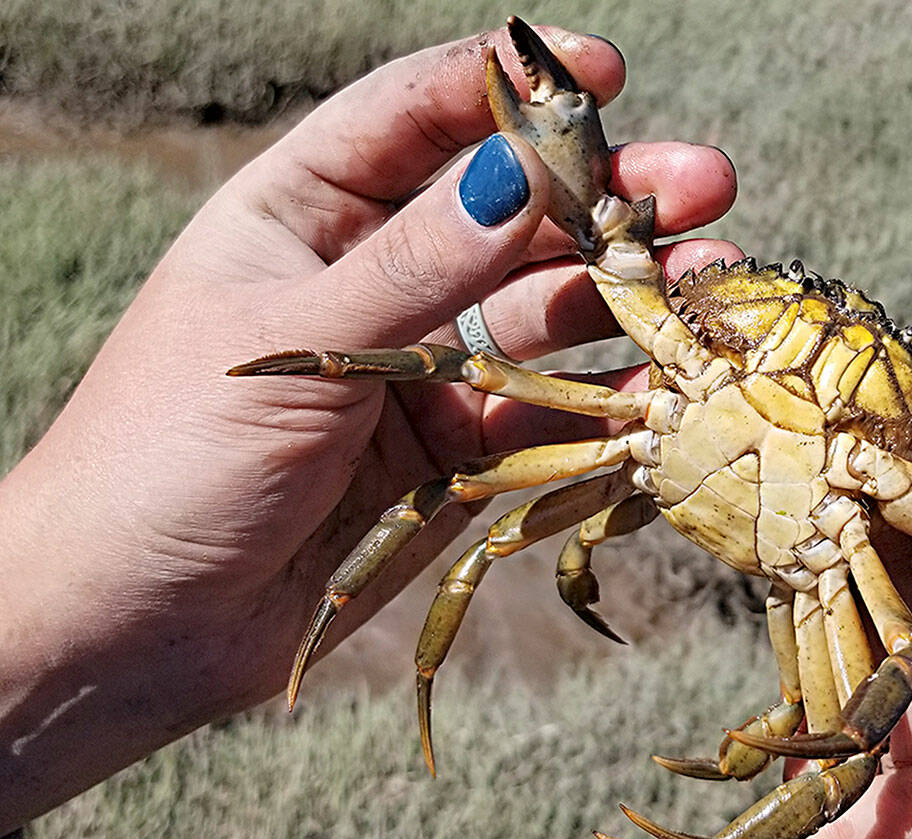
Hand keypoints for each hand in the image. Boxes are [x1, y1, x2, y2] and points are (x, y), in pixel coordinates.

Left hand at [0, 24, 736, 829]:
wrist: (130, 625)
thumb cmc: (165, 458)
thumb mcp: (293, 343)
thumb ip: (411, 264)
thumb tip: (518, 168)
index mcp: (299, 214)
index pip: (414, 117)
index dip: (510, 87)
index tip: (603, 72)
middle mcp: (370, 280)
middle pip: (507, 215)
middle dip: (605, 198)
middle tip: (704, 182)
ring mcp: (417, 367)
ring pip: (541, 314)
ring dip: (625, 298)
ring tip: (712, 282)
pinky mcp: (449, 456)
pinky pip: (542, 415)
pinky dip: (605, 403)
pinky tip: (667, 385)